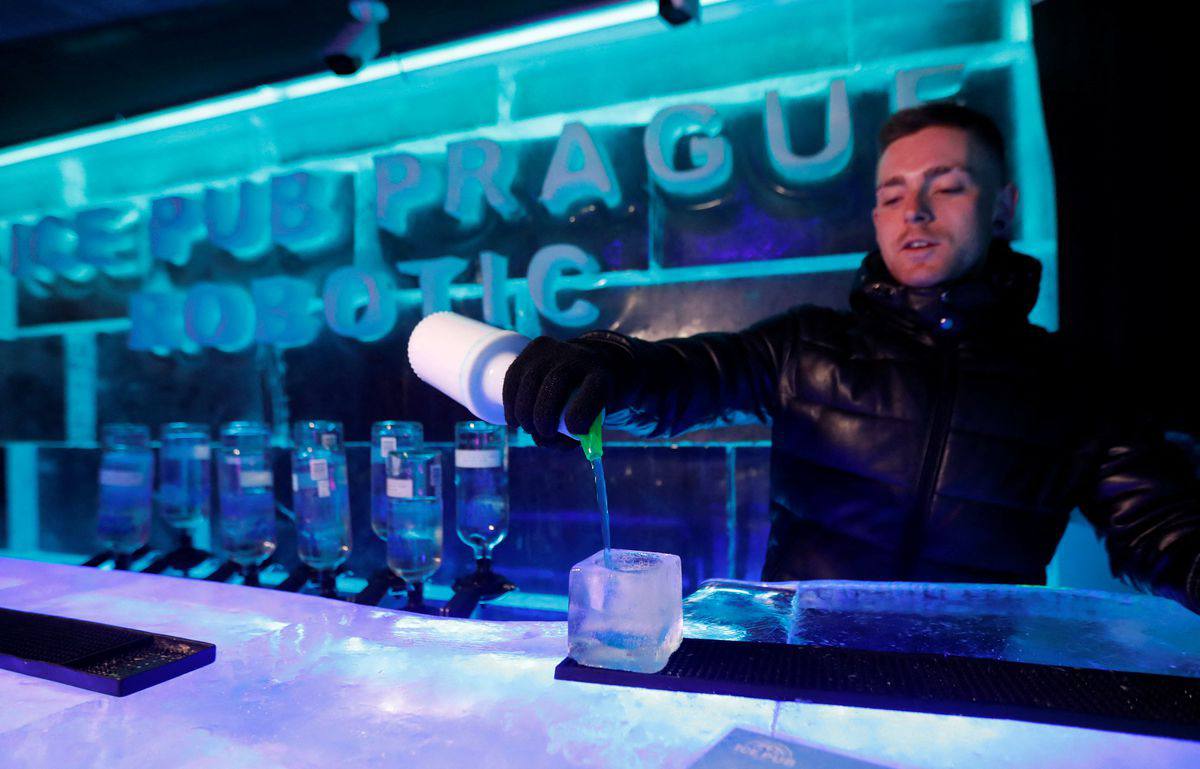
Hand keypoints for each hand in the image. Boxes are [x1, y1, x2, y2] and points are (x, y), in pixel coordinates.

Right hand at [502, 336, 616, 447]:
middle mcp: (579, 357)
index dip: (580, 416)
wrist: (582, 366)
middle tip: (544, 433)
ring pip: (530, 381)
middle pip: (554, 382)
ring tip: (529, 429)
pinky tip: (515, 421)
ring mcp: (554, 350)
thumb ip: (574, 435)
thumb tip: (551, 442)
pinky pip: (513, 379)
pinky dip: (510, 405)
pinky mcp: (532, 350)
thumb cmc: (584, 402)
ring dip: (524, 413)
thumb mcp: (591, 419)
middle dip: (543, 416)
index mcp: (601, 375)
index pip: (593, 391)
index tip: (572, 432)